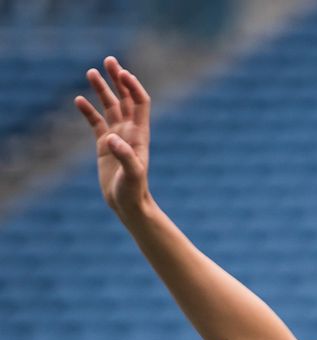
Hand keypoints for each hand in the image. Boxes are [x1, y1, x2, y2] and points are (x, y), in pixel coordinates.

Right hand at [74, 56, 151, 216]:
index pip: (140, 103)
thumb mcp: (132, 175)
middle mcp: (130, 132)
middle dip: (118, 80)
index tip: (122, 73)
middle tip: (109, 60)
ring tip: (91, 72)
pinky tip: (78, 100)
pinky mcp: (104, 146)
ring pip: (110, 107)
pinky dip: (88, 111)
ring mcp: (117, 137)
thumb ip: (125, 157)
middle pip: (125, 99)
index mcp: (140, 135)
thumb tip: (112, 140)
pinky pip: (96, 123)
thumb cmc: (134, 191)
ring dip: (102, 90)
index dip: (133, 87)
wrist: (128, 204)